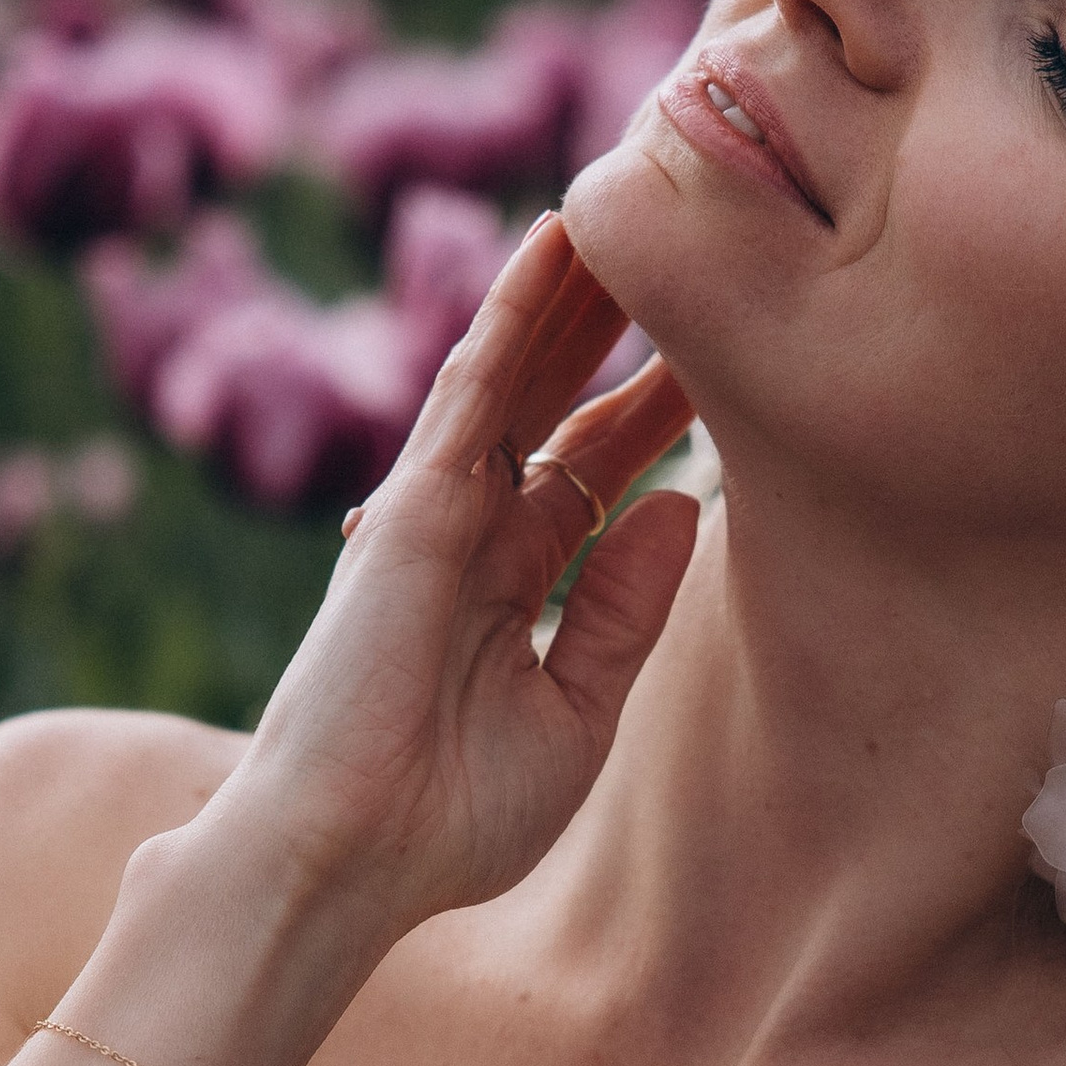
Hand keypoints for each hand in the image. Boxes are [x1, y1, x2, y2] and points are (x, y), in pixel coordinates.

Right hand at [218, 217, 700, 938]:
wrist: (348, 862)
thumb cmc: (446, 821)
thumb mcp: (576, 717)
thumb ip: (625, 613)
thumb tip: (684, 503)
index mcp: (512, 587)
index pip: (595, 470)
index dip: (653, 407)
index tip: (716, 351)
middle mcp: (474, 534)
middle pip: (558, 402)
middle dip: (612, 325)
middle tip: (678, 239)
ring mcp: (439, 512)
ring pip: (518, 372)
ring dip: (568, 289)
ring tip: (626, 202)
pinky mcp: (412, 505)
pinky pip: (472, 387)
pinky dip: (513, 312)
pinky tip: (552, 241)